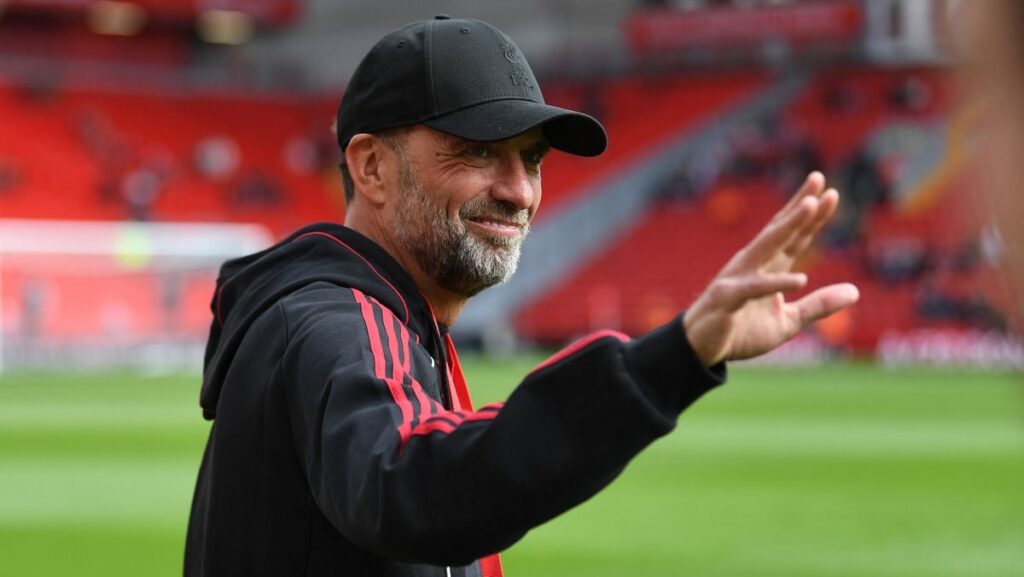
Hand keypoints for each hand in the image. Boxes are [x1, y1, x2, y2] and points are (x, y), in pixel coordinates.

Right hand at [683, 172, 859, 366]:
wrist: (701, 349)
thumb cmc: (741, 332)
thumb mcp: (788, 321)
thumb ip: (819, 305)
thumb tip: (856, 292)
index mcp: (768, 268)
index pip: (794, 237)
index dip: (812, 217)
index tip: (831, 193)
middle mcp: (752, 265)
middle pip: (780, 231)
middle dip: (800, 206)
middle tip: (818, 179)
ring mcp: (738, 278)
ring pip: (766, 246)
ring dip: (788, 225)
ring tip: (809, 205)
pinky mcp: (727, 298)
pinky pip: (754, 288)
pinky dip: (776, 284)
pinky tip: (801, 279)